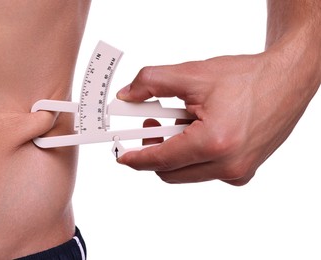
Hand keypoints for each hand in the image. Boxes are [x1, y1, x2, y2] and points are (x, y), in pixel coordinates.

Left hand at [116, 52, 317, 184]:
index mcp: (214, 143)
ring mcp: (239, 171)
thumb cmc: (247, 77)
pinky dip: (195, 155)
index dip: (137, 158)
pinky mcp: (244, 171)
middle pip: (171, 172)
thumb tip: (127, 95)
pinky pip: (206, 171)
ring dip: (177, 151)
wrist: (287, 80)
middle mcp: (229, 165)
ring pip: (188, 172)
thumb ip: (151, 83)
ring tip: (183, 121)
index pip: (162, 160)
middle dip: (155, 150)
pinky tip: (201, 130)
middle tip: (152, 124)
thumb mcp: (192, 74)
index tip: (122, 156)